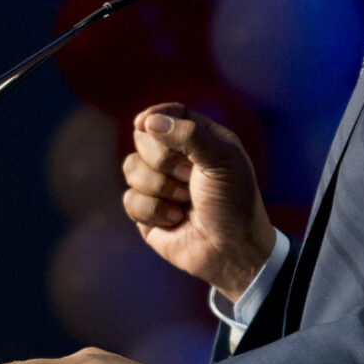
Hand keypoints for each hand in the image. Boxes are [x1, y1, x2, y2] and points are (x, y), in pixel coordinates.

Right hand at [124, 105, 276, 300]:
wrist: (232, 250)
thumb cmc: (234, 202)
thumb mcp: (222, 160)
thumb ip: (188, 135)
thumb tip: (148, 121)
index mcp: (201, 139)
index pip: (171, 113)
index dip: (156, 115)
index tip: (145, 123)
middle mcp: (178, 158)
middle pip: (143, 139)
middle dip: (164, 160)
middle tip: (189, 178)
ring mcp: (160, 184)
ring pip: (130, 167)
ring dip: (160, 187)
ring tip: (185, 202)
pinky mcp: (148, 211)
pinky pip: (129, 199)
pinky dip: (153, 210)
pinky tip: (176, 220)